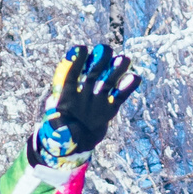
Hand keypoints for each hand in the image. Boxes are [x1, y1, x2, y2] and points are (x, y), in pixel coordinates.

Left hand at [33, 43, 139, 160]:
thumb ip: (60, 130)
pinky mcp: (109, 108)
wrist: (76, 144)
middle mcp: (83, 93)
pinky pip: (119, 96)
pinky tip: (135, 77)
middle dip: (99, 61)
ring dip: (115, 70)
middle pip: (92, 73)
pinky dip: (126, 87)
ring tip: (125, 59)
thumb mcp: (57, 133)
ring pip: (107, 81)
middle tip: (106, 49)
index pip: (71, 75)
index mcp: (66, 94)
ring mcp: (97, 99)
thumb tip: (63, 131)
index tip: (81, 49)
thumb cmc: (62, 135)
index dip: (75, 62)